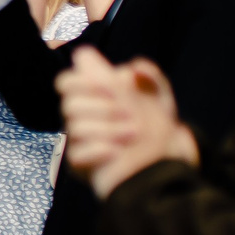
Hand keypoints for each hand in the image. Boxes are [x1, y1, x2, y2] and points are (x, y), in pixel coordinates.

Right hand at [57, 47, 196, 196]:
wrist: (168, 165)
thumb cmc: (158, 131)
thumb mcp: (160, 98)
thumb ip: (150, 76)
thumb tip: (131, 69)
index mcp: (92, 97)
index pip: (66, 82)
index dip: (81, 81)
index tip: (110, 87)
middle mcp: (81, 118)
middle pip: (69, 103)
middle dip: (103, 107)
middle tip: (130, 113)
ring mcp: (79, 142)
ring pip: (76, 127)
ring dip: (110, 129)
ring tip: (134, 134)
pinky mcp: (81, 166)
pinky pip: (77, 154)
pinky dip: (99, 150)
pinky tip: (118, 152)